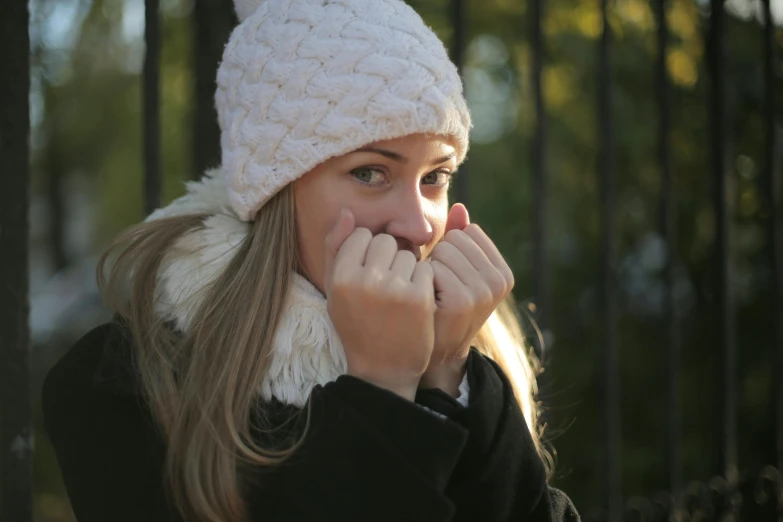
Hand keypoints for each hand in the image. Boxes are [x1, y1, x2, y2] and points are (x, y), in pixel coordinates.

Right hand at [324, 208, 436, 400]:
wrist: (383, 368)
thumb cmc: (356, 324)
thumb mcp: (335, 289)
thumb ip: (336, 249)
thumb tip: (347, 212)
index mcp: (340, 277)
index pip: (360, 235)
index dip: (367, 252)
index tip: (367, 274)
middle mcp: (364, 280)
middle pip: (385, 241)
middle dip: (388, 258)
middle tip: (385, 286)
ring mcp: (392, 289)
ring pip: (407, 253)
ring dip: (407, 269)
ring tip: (398, 295)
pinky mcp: (418, 297)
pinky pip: (425, 268)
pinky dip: (422, 281)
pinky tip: (414, 301)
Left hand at [420, 204, 514, 395]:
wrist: (434, 353)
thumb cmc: (441, 306)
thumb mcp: (457, 271)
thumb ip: (459, 239)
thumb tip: (459, 207)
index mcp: (503, 272)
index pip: (467, 231)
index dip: (449, 250)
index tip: (450, 277)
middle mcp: (499, 282)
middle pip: (455, 239)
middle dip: (439, 259)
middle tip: (439, 289)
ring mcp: (483, 292)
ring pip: (443, 251)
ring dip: (429, 269)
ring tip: (433, 295)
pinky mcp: (462, 301)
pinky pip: (433, 268)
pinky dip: (423, 281)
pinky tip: (427, 302)